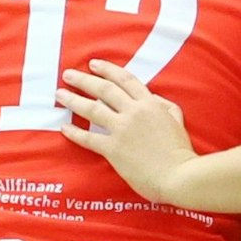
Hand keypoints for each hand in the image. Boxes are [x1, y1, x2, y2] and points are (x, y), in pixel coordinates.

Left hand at [57, 59, 196, 204]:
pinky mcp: (113, 149)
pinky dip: (74, 133)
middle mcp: (134, 112)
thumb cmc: (180, 150)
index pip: (125, 80)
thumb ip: (164, 105)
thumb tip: (152, 98)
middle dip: (83, 80)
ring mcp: (122, 130)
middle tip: (68, 74)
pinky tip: (64, 127)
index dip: (107, 70)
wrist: (179, 175)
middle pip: (104, 89)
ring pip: (92, 109)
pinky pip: (88, 138)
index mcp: (150, 103)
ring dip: (73, 100)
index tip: (93, 64)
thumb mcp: (177, 119)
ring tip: (60, 94)